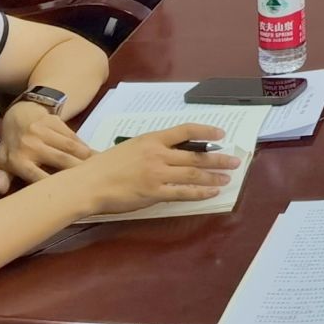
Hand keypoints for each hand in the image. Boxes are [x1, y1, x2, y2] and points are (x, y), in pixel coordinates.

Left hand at [0, 103, 93, 193]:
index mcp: (18, 159)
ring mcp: (44, 132)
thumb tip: (2, 190)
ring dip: (85, 158)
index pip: (37, 176)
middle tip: (91, 182)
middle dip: (77, 170)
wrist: (20, 113)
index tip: (68, 195)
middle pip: (60, 160)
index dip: (54, 186)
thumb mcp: (1, 162)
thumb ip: (1, 177)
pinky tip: (93, 155)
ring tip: (97, 168)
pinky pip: (73, 136)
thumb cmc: (12, 144)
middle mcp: (31, 145)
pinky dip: (84, 146)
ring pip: (70, 147)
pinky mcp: (55, 122)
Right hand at [72, 124, 241, 216]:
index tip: (221, 133)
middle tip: (235, 160)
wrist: (88, 183)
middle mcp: (158, 154)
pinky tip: (212, 192)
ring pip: (194, 172)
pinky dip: (200, 192)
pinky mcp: (154, 192)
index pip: (185, 130)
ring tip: (228, 177)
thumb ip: (151, 149)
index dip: (206, 130)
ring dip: (214, 175)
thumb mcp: (130, 148)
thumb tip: (170, 153)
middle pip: (196, 153)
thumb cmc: (104, 166)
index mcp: (151, 139)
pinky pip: (183, 192)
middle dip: (218, 157)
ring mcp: (157, 173)